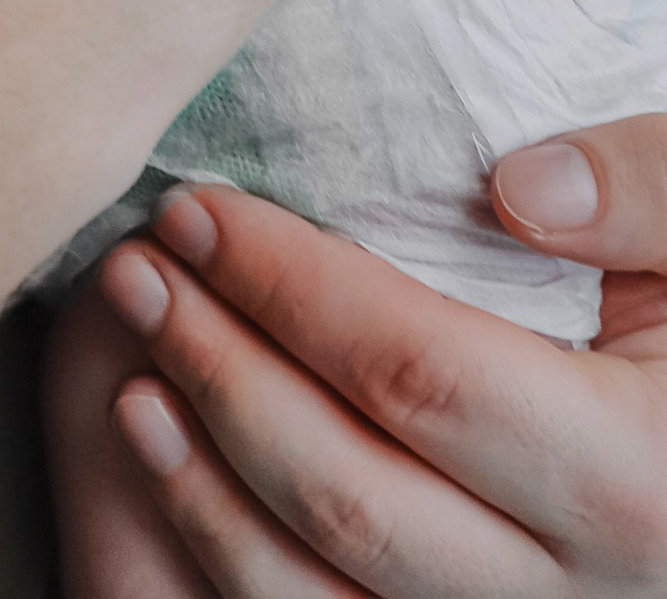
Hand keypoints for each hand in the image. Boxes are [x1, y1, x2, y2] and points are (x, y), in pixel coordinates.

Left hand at [88, 136, 666, 588]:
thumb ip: (647, 195)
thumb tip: (517, 186)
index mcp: (641, 480)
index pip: (423, 377)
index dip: (292, 290)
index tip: (198, 208)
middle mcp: (583, 594)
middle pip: (355, 497)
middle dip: (223, 372)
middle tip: (135, 266)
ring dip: (207, 490)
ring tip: (130, 377)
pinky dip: (241, 568)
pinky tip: (183, 480)